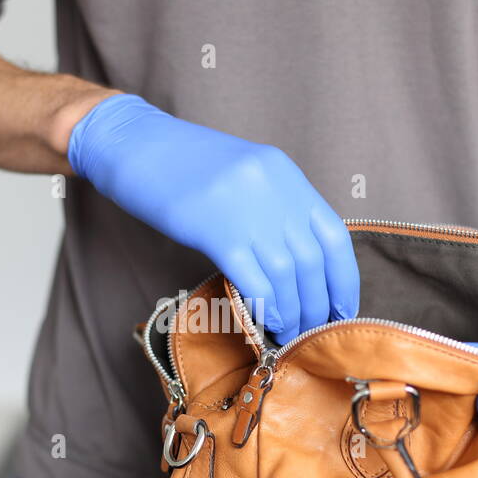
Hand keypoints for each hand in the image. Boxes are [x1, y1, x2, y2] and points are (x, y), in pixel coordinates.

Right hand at [67, 94, 358, 343]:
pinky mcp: (215, 231)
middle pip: (313, 261)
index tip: (343, 309)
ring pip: (288, 275)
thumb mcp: (243, 173)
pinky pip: (253, 280)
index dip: (344, 280)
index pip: (334, 235)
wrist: (133, 142)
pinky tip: (268, 324)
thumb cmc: (182, 164)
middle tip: (315, 331)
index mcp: (285, 173)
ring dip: (294, 312)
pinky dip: (267, 308)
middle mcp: (274, 189)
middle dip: (319, 304)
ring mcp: (246, 209)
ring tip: (291, 334)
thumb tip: (297, 260)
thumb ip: (273, 206)